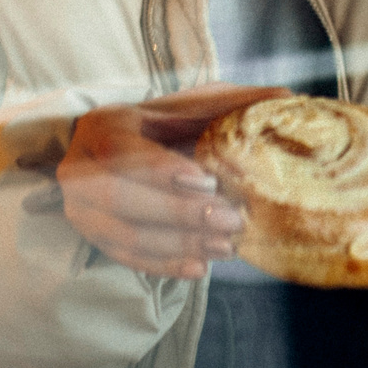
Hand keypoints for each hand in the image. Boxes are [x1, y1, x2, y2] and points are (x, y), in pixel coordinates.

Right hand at [58, 84, 289, 279]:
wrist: (106, 150)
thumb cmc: (156, 127)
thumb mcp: (185, 107)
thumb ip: (229, 104)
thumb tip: (287, 99)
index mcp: (105, 125)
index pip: (125, 152)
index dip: (163, 170)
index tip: (208, 182)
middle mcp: (80, 168)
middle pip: (124, 199)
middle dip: (180, 214)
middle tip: (231, 222)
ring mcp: (81, 209)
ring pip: (126, 235)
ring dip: (178, 245)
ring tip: (225, 248)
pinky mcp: (94, 237)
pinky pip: (126, 258)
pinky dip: (163, 265)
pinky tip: (198, 268)